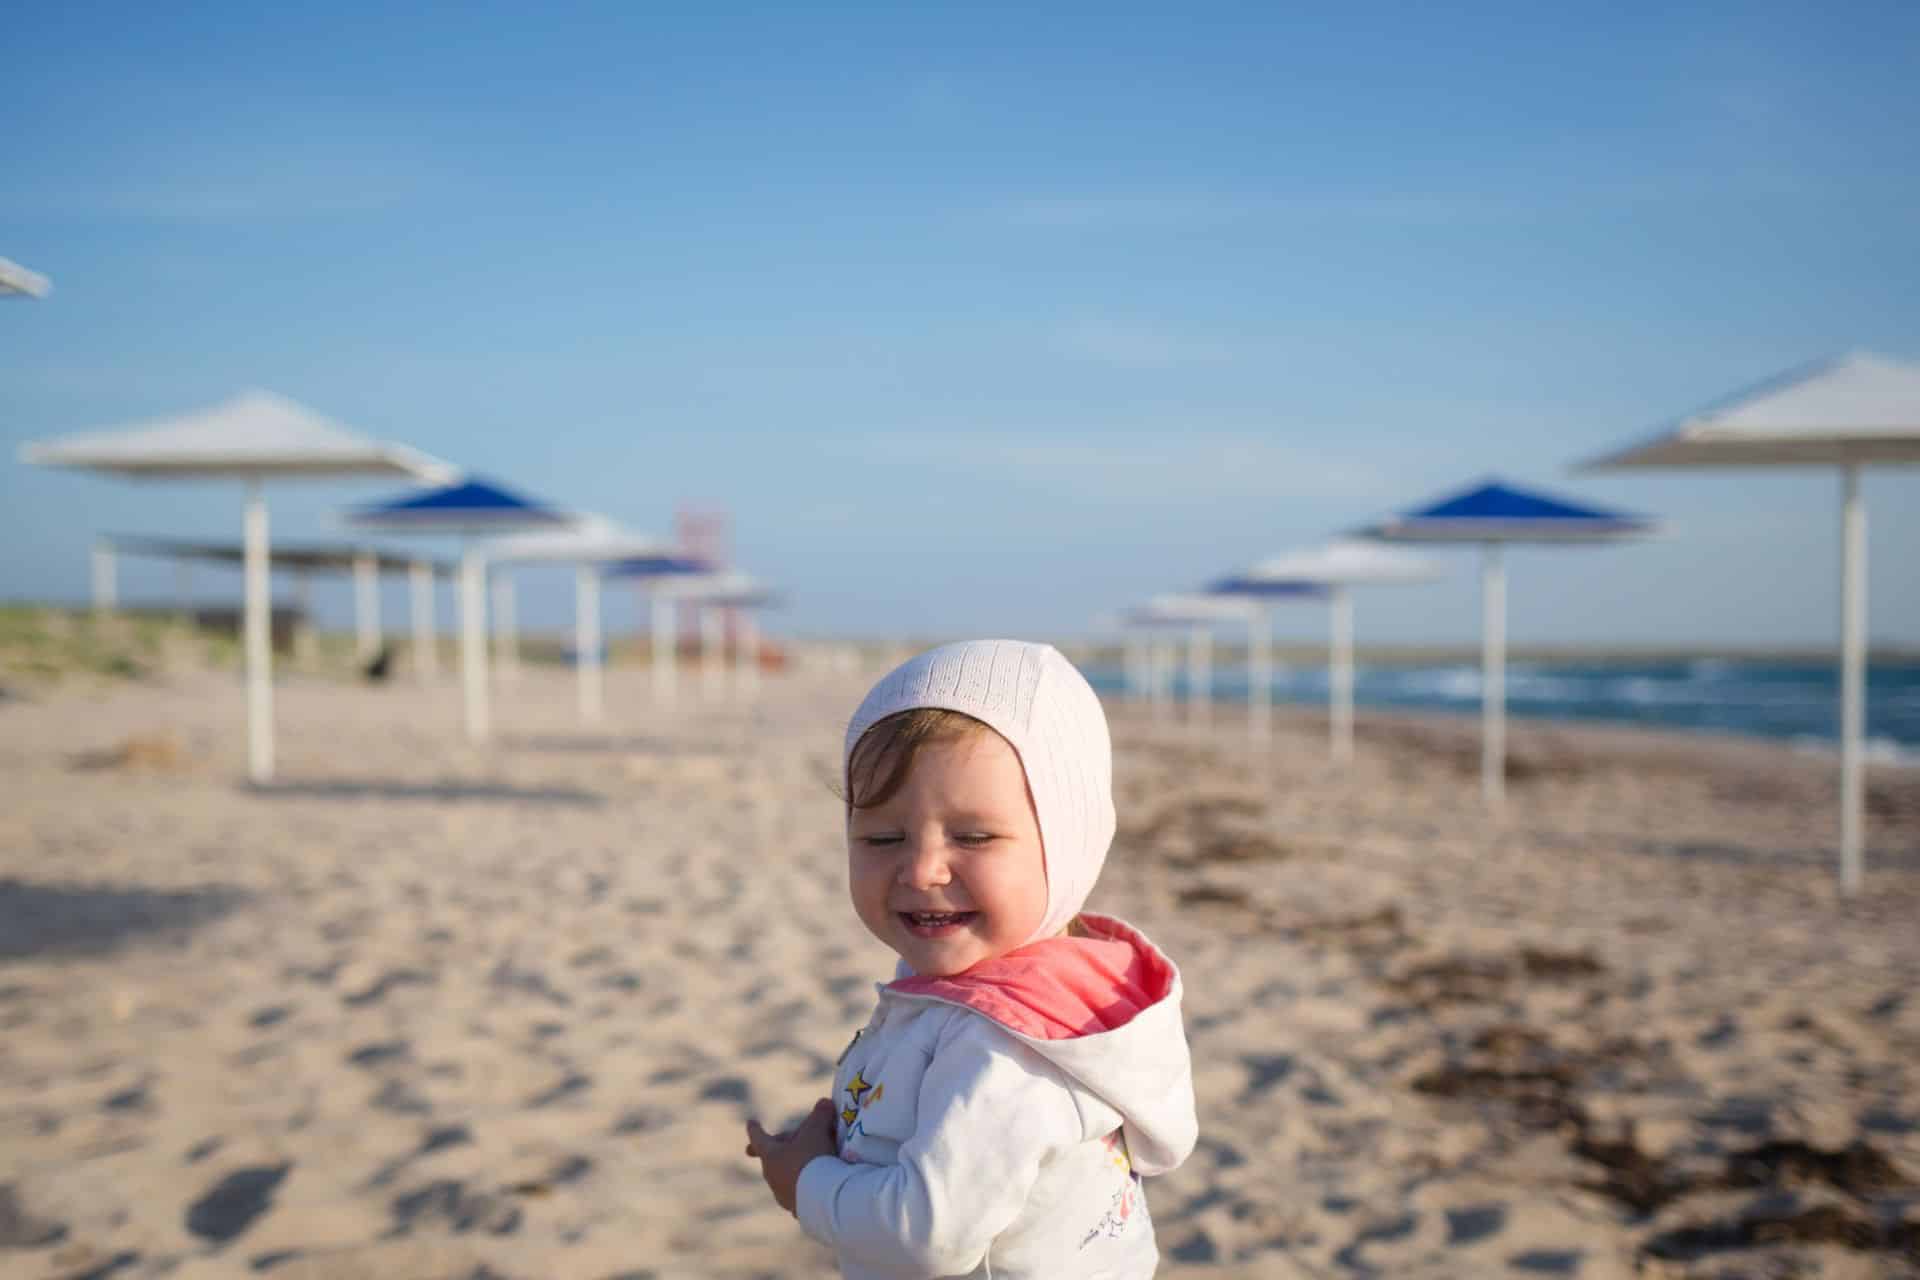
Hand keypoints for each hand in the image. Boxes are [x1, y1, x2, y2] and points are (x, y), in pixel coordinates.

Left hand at [745, 1097, 838, 1214]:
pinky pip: (800, 1192)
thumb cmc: (812, 1158)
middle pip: (772, 1159)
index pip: (759, 1138)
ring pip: (786, 1177)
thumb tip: (825, 1102)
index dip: (756, 1129)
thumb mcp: (817, 1129)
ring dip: (794, 1168)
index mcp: (770, 1156)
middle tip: (778, 1144)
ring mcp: (784, 1196)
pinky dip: (806, 1184)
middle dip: (777, 1149)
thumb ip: (820, 1114)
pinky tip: (817, 1184)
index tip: (750, 1122)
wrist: (822, 1199)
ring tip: (806, 1164)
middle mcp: (772, 1177)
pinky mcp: (799, 1209)